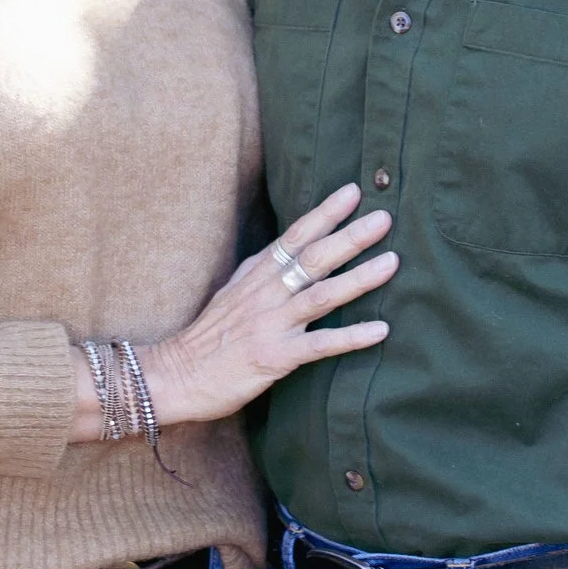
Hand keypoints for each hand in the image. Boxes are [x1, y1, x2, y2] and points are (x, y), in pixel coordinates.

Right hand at [146, 184, 396, 426]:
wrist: (175, 376)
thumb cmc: (208, 335)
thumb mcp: (233, 291)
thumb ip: (263, 270)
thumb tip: (290, 248)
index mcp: (258, 275)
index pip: (295, 236)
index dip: (325, 213)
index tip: (353, 192)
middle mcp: (267, 294)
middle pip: (314, 258)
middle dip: (351, 236)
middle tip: (385, 218)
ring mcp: (271, 324)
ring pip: (322, 295)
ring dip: (359, 278)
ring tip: (392, 263)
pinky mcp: (275, 357)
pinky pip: (320, 345)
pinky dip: (351, 337)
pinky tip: (381, 330)